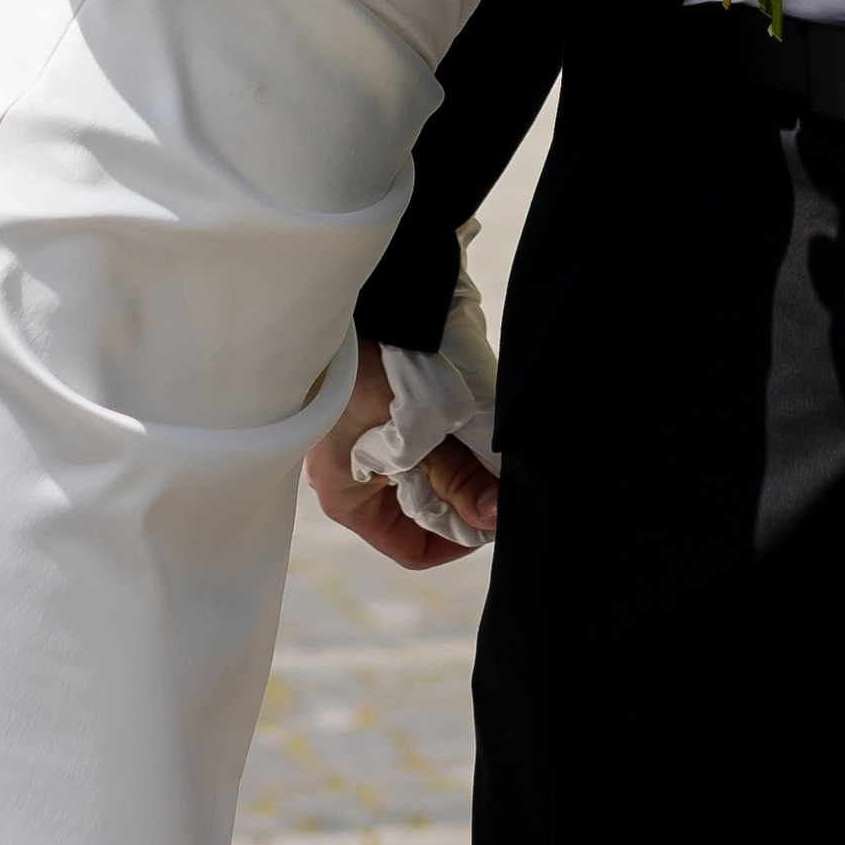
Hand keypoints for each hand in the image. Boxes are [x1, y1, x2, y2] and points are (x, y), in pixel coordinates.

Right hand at [303, 334, 485, 572]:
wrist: (365, 296)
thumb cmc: (373, 367)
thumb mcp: (419, 429)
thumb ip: (458, 477)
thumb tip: (494, 518)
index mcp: (347, 496)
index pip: (411, 548)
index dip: (459, 539)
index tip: (494, 515)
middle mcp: (350, 476)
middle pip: (420, 510)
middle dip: (461, 494)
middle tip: (497, 473)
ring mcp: (360, 443)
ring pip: (425, 473)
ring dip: (458, 461)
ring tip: (481, 438)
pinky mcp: (375, 412)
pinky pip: (419, 441)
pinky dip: (447, 435)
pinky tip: (466, 415)